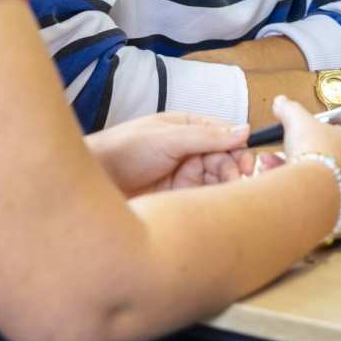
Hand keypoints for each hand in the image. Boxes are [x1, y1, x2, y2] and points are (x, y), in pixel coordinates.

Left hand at [86, 113, 253, 196]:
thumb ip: (206, 136)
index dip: (239, 150)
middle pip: (225, 162)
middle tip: (237, 185)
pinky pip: (203, 203)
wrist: (91, 181)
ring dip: (225, 190)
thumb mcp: (168, 138)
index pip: (225, 136)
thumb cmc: (123, 150)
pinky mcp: (177, 201)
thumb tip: (244, 130)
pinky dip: (212, 207)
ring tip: (226, 200)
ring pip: (217, 183)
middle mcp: (190, 152)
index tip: (248, 165)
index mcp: (189, 128)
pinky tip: (214, 212)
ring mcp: (184, 177)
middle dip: (234, 172)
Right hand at [270, 96, 340, 206]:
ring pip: (318, 172)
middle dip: (302, 148)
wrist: (312, 195)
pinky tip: (273, 176)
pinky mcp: (337, 208)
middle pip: (329, 151)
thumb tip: (281, 102)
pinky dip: (293, 183)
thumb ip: (290, 109)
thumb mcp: (299, 121)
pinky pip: (313, 191)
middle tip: (286, 144)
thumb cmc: (316, 152)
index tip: (306, 126)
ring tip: (270, 161)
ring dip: (292, 164)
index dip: (323, 126)